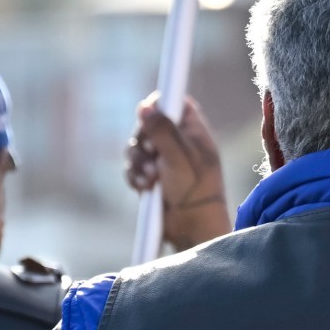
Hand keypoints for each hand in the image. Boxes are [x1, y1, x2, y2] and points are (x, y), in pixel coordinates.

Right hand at [127, 95, 230, 250]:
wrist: (192, 227)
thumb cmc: (195, 189)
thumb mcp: (179, 155)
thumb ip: (162, 129)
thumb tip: (146, 106)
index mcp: (193, 131)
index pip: (175, 102)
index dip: (160, 103)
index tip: (148, 113)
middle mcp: (178, 142)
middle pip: (148, 123)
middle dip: (143, 139)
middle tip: (150, 152)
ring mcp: (163, 160)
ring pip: (137, 147)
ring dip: (138, 161)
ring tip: (150, 178)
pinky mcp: (151, 177)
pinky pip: (133, 167)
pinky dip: (135, 176)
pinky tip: (145, 188)